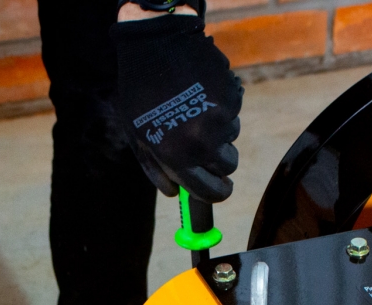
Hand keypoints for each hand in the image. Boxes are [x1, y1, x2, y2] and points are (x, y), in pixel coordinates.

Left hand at [111, 14, 241, 202]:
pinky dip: (223, 107)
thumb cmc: (140, 91)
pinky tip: (202, 93)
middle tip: (205, 144)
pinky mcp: (231, 98)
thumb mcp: (137, 135)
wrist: (156, 44)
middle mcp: (202, 143)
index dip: (218, 193)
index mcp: (177, 158)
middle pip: (228, 166)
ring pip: (232, 137)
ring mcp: (220, 120)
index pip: (211, 192)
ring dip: (220, 130)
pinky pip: (234, 112)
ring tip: (197, 109)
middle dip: (220, 159)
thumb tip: (174, 192)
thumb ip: (156, 169)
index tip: (222, 188)